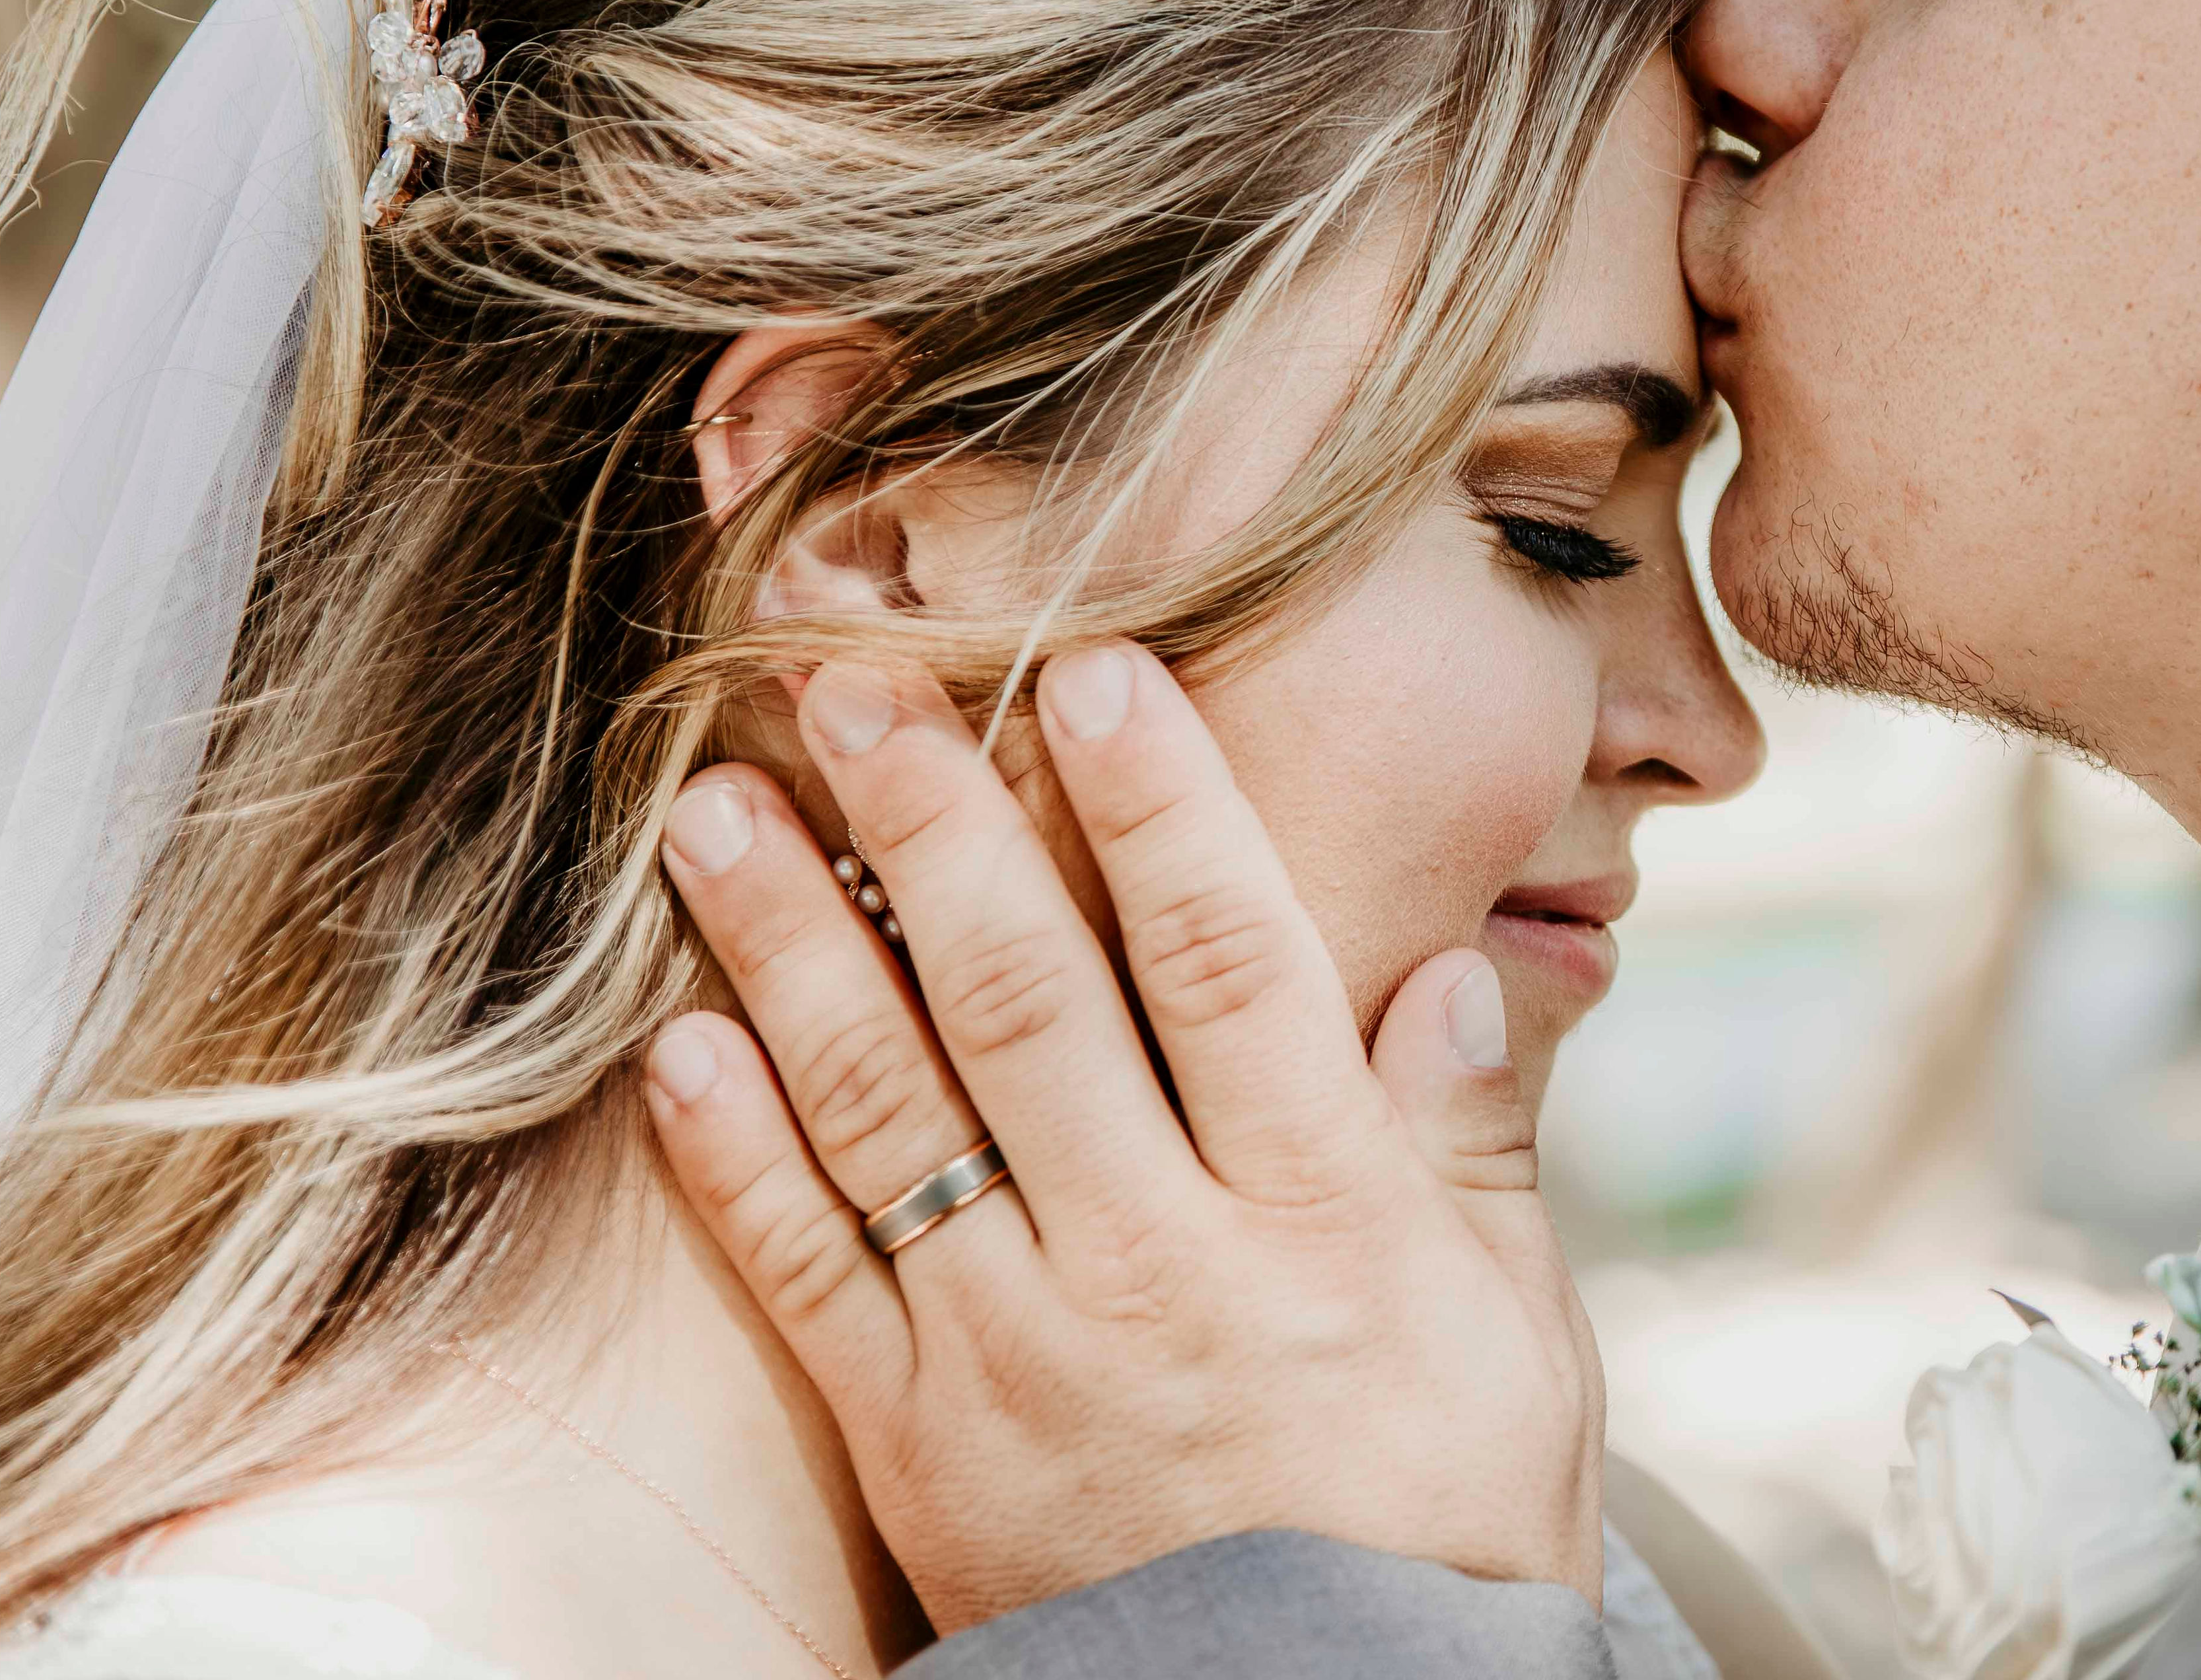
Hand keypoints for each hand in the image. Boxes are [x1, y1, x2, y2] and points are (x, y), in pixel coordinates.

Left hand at [642, 641, 1603, 1630]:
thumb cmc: (1448, 1526)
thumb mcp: (1522, 1341)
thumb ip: (1472, 1155)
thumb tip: (1446, 978)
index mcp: (1325, 1222)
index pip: (1231, 968)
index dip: (1159, 811)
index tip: (1092, 674)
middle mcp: (1161, 1268)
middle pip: (1030, 1004)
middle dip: (935, 826)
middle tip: (852, 681)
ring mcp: (1023, 1357)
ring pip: (891, 1112)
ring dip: (793, 949)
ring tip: (718, 813)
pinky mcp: (920, 1448)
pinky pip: (811, 1281)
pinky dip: (736, 1160)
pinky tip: (678, 1043)